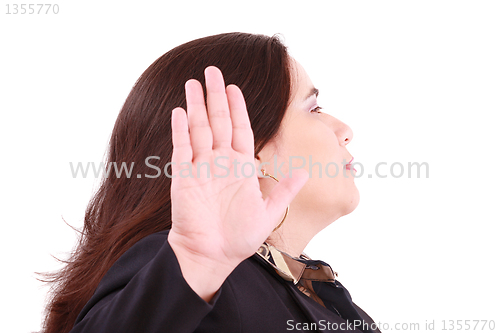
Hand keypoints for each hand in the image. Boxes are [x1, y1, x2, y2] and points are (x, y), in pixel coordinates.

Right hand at [167, 66, 307, 300]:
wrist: (213, 255)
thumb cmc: (240, 237)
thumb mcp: (270, 212)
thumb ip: (285, 189)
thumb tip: (306, 171)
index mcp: (241, 167)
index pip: (240, 129)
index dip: (237, 107)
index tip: (235, 87)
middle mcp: (220, 162)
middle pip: (218, 121)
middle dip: (215, 96)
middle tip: (212, 70)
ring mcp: (201, 168)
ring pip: (198, 129)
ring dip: (196, 105)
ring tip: (194, 82)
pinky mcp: (183, 177)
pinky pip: (181, 148)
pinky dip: (180, 130)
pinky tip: (180, 111)